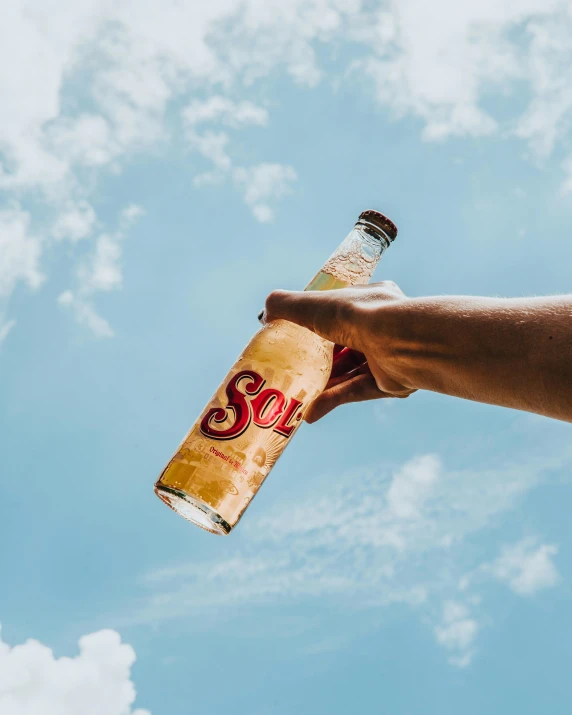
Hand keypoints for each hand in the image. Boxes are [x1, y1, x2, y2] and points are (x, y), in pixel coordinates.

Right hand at [265, 281, 416, 422]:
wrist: (402, 343)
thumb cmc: (359, 315)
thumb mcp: (313, 305)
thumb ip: (286, 305)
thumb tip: (264, 314)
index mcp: (369, 301)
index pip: (341, 311)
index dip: (317, 321)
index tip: (297, 334)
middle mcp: (381, 326)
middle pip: (343, 345)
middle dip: (318, 358)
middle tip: (293, 368)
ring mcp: (386, 355)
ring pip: (348, 372)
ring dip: (323, 384)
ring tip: (296, 394)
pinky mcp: (388, 382)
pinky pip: (355, 392)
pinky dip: (332, 401)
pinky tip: (309, 413)